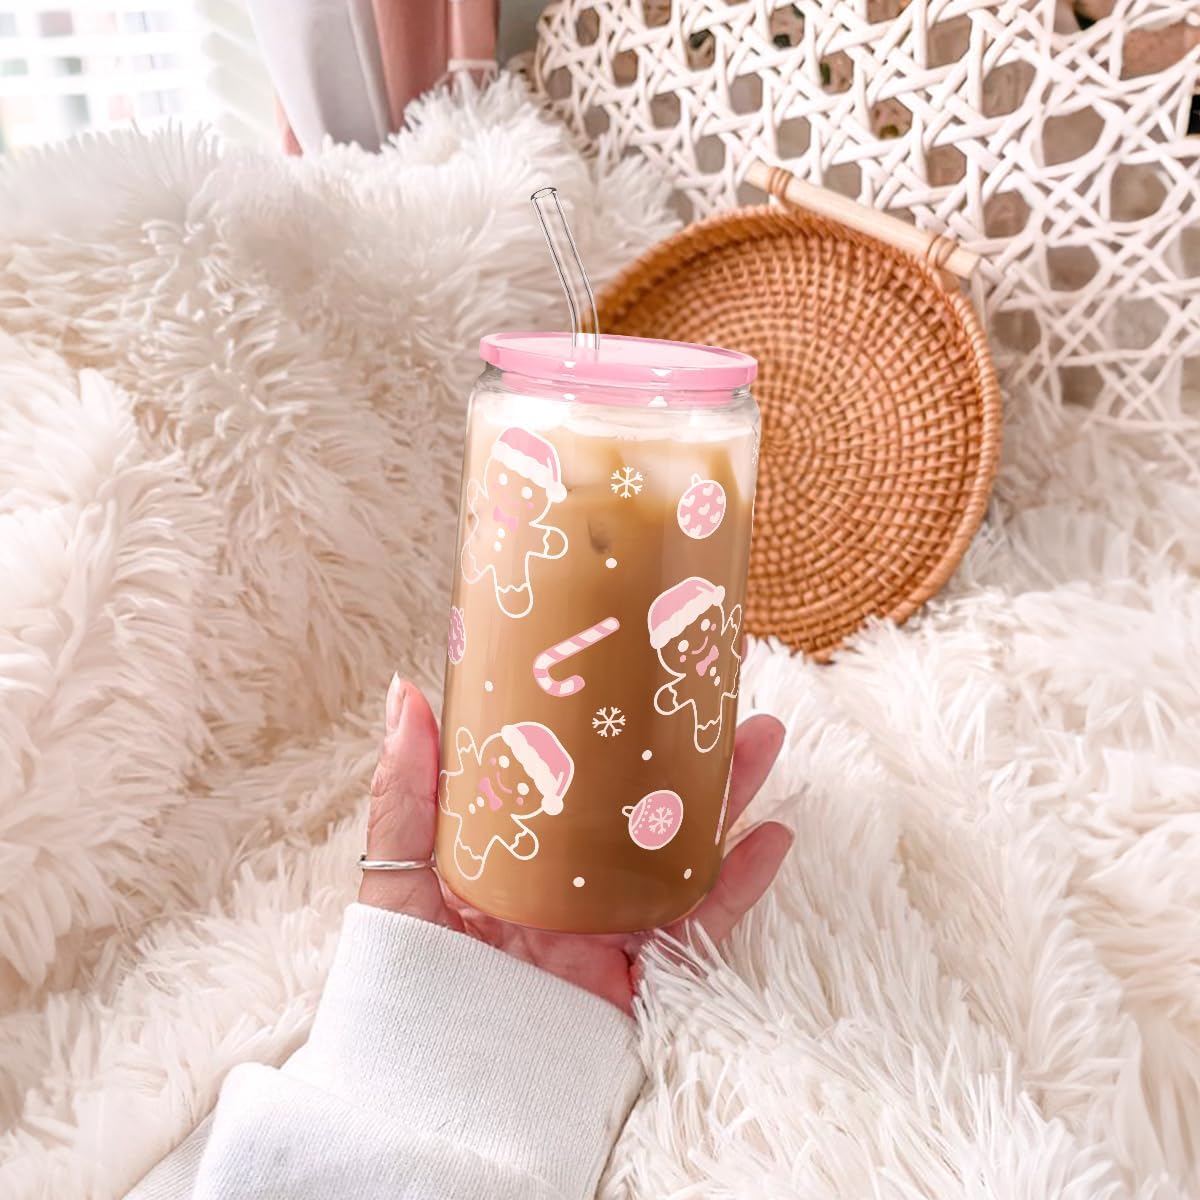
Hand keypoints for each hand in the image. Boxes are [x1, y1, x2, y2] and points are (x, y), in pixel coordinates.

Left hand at [360, 676, 792, 1013]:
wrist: (438, 1072)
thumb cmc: (411, 974)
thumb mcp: (400, 873)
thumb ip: (405, 794)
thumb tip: (405, 693)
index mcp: (526, 845)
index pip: (576, 771)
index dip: (611, 722)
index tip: (639, 666)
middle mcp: (577, 876)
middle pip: (645, 801)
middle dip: (688, 748)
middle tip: (720, 689)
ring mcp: (614, 920)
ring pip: (684, 847)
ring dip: (729, 795)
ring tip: (762, 739)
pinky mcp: (642, 968)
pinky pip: (701, 923)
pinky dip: (741, 884)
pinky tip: (773, 837)